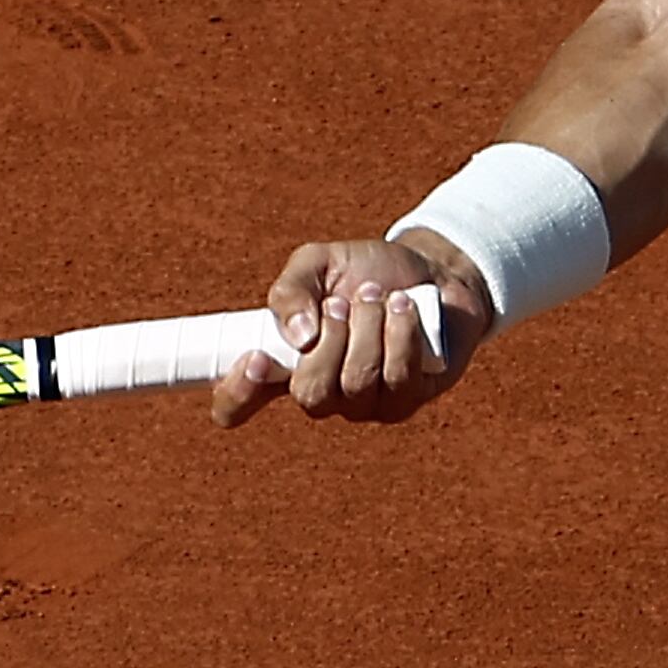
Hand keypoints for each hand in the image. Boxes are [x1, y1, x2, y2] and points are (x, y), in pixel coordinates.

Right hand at [208, 235, 493, 426]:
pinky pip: (399, 377)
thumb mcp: (320, 263)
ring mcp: (365, 404)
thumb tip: (298, 337)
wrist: (432, 268)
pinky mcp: (408, 399)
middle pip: (309, 395)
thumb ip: (292, 289)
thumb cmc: (367, 271)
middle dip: (330, 339)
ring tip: (378, 295)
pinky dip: (400, 332)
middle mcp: (320, 393)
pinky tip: (404, 307)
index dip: (236, 394)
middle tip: (343, 302)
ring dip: (368, 328)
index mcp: (283, 364)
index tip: (256, 357)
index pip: (236, 404)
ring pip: (358, 383)